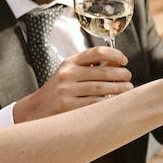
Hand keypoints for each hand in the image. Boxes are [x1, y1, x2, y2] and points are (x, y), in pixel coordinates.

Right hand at [14, 47, 132, 121]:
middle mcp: (67, 74)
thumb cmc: (59, 91)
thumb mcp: (71, 74)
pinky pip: (94, 103)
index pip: (97, 52)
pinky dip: (108, 102)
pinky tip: (115, 102)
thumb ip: (92, 68)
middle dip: (121, 75)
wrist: (33, 110)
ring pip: (101, 88)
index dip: (115, 55)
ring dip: (119, 89)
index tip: (124, 61)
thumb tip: (119, 65)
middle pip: (103, 72)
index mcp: (70, 62)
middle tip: (129, 78)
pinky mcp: (66, 106)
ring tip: (127, 90)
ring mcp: (66, 90)